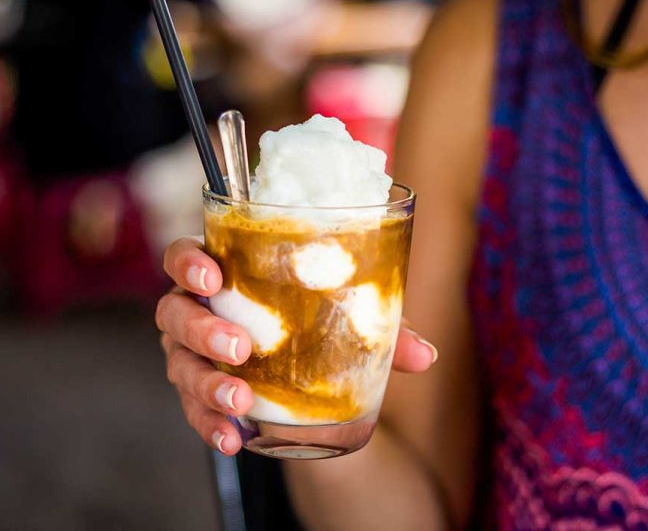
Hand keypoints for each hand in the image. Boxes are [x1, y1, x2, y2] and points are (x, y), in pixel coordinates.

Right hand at [156, 237, 437, 454]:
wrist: (304, 372)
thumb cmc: (317, 321)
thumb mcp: (350, 319)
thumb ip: (382, 329)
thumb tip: (425, 355)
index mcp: (227, 274)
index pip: (186, 255)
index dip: (188, 262)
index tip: (212, 277)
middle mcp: (198, 309)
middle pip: (174, 311)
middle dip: (202, 328)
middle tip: (240, 348)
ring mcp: (192, 353)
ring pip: (179, 364)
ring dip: (207, 383)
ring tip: (241, 401)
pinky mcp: (199, 391)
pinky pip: (192, 408)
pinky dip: (209, 424)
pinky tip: (233, 439)